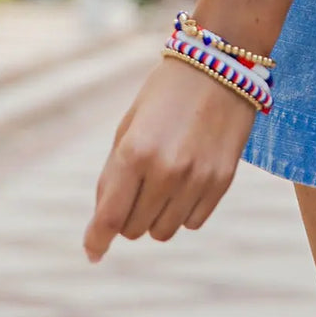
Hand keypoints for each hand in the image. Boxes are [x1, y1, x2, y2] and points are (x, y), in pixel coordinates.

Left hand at [83, 53, 257, 262]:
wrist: (222, 63)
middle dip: (128, 215)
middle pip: (134, 229)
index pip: (109, 217)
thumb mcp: (130, 125)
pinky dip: (184, 210)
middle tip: (137, 186)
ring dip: (156, 216)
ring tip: (163, 182)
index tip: (92, 252)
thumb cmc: (166, 93)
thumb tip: (104, 225)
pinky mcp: (222, 181)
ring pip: (163, 231)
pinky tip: (187, 180)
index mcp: (135, 151)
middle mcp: (166, 170)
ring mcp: (197, 177)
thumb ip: (114, 175)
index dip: (96, 241)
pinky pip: (193, 221)